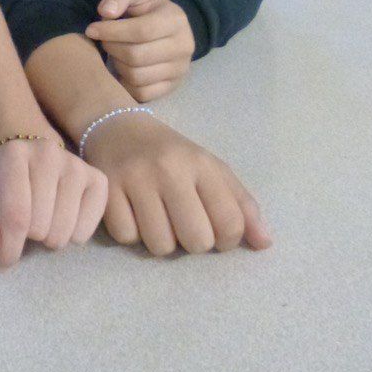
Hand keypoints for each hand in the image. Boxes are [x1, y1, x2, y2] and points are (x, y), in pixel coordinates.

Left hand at [0, 137, 106, 270]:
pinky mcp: (98, 179)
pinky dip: (73, 236)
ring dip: (49, 239)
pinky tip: (63, 218)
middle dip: (28, 238)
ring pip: (63, 232)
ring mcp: (76, 165)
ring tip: (43, 220)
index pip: (16, 216)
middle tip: (25, 224)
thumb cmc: (5, 183)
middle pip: (40, 226)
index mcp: (14, 155)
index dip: (8, 250)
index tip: (1, 265)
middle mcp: (48, 153)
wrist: (33, 155)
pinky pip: (86, 230)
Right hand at [82, 111, 270, 255]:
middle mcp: (169, 169)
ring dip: (160, 240)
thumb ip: (241, 205)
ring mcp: (134, 178)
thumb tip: (265, 244)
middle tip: (182, 224)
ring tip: (156, 218)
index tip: (215, 230)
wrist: (117, 126)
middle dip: (193, 243)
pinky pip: (126, 237)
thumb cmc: (171, 155)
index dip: (227, 239)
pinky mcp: (106, 188)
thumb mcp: (210, 170)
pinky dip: (131, 233)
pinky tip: (132, 213)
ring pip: (160, 245)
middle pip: (196, 240)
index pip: (230, 223)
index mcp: (201, 164)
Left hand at [86, 0, 194, 100]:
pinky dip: (125, 82)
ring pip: (137, 76)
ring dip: (117, 65)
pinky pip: (142, 93)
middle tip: (103, 41)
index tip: (91, 29)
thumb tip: (106, 12)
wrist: (165, 25)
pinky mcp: (172, 87)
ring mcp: (180, 70)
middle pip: (136, 56)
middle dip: (112, 48)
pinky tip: (122, 67)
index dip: (111, 31)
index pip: (140, 31)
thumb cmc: (144, 6)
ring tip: (114, 52)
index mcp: (175, 20)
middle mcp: (183, 47)